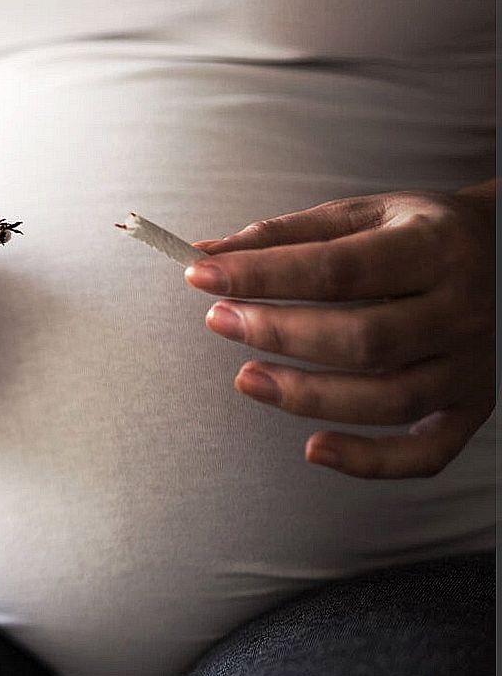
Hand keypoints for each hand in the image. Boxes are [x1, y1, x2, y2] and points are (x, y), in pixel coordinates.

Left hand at [187, 187, 495, 479]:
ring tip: (246, 379)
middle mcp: (461, 310)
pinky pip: (426, 453)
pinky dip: (370, 462)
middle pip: (365, 338)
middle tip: (219, 321)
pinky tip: (314, 450)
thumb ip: (287, 235)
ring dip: (309, 397)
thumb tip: (206, 252)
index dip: (264, 275)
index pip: (339, 268)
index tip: (202, 274)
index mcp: (434, 247)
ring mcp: (472, 366)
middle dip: (281, 334)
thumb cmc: (421, 232)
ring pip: (389, 399)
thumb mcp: (365, 213)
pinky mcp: (473, 409)